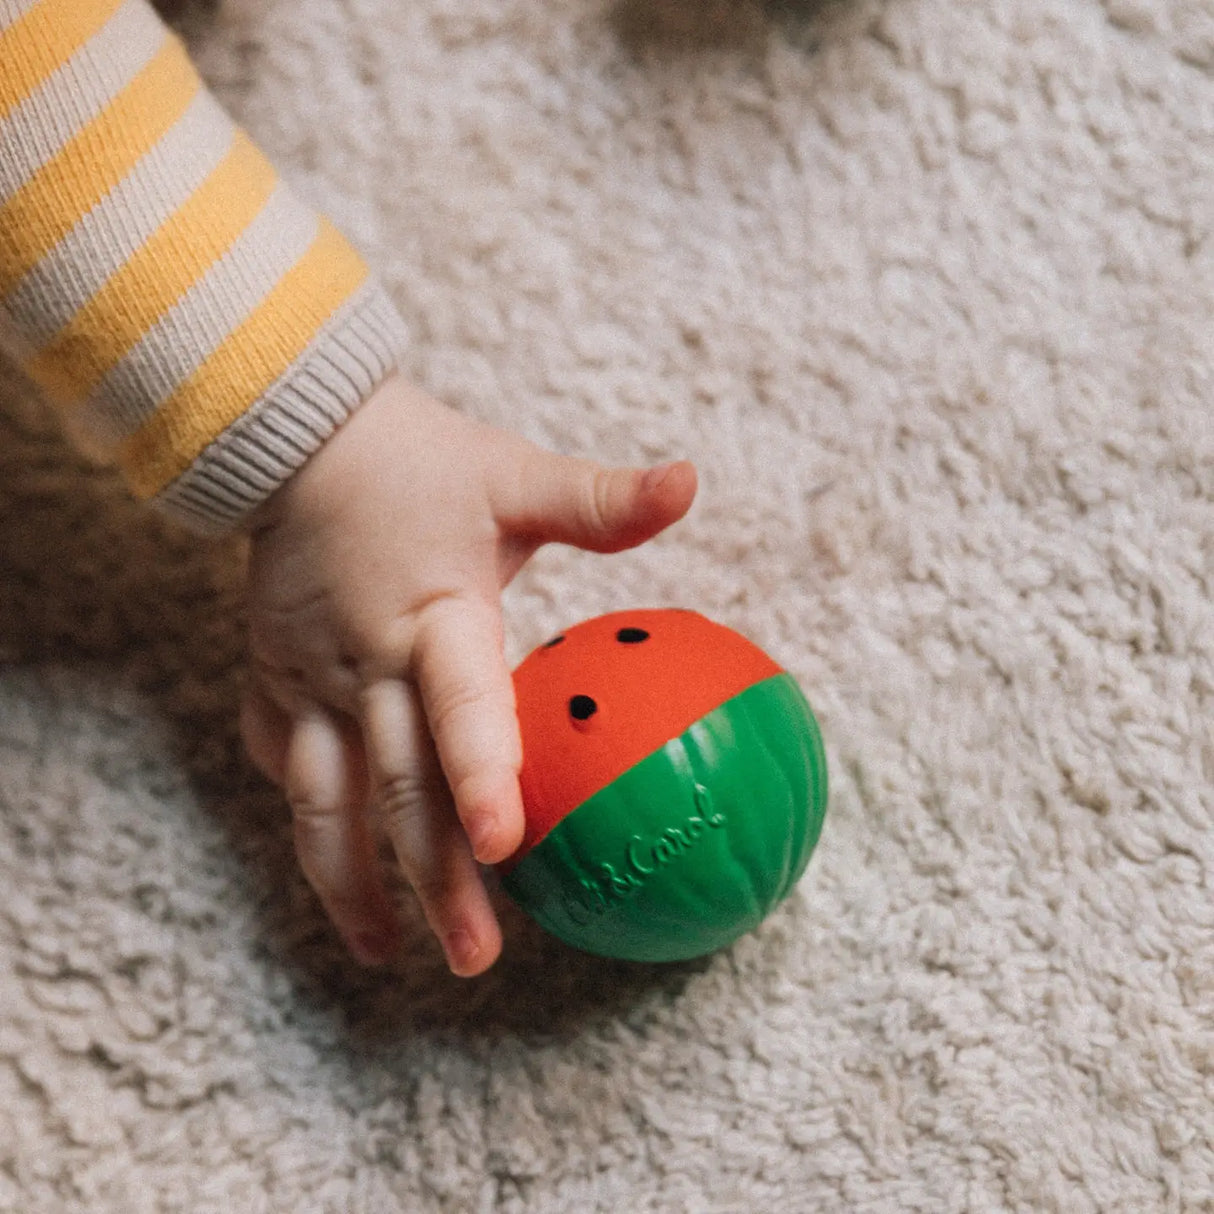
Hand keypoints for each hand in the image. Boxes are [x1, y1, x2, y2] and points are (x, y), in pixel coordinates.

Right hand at [237, 375, 696, 975]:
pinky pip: (288, 765)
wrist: (302, 440)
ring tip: (386, 955)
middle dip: (433, 879)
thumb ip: (600, 499)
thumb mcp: (515, 476)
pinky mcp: (273, 683)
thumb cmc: (426, 462)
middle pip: (397, 788)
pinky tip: (337, 871)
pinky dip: (312, 821)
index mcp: (433, 616)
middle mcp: (365, 661)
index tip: (505, 848)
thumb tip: (692, 482)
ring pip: (323, 802)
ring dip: (352, 883)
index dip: (478, 774)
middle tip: (476, 957)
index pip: (459, 706)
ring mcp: (308, 680)